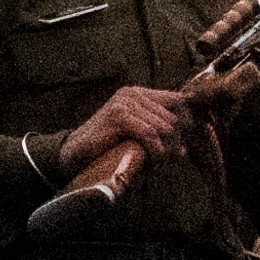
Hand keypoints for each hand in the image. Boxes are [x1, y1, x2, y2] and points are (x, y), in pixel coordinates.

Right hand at [55, 81, 208, 182]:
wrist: (74, 155)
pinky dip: (156, 151)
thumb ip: (157, 135)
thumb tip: (184, 150)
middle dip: (176, 143)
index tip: (181, 146)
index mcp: (139, 94)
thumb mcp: (136, 137)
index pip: (178, 101)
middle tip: (167, 162)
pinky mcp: (117, 116)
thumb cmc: (107, 148)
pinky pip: (150, 134)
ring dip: (166, 151)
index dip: (186, 124)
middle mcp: (132, 93)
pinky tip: (151, 163)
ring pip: (165, 127)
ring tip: (158, 165)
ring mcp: (124, 103)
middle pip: (174, 116)